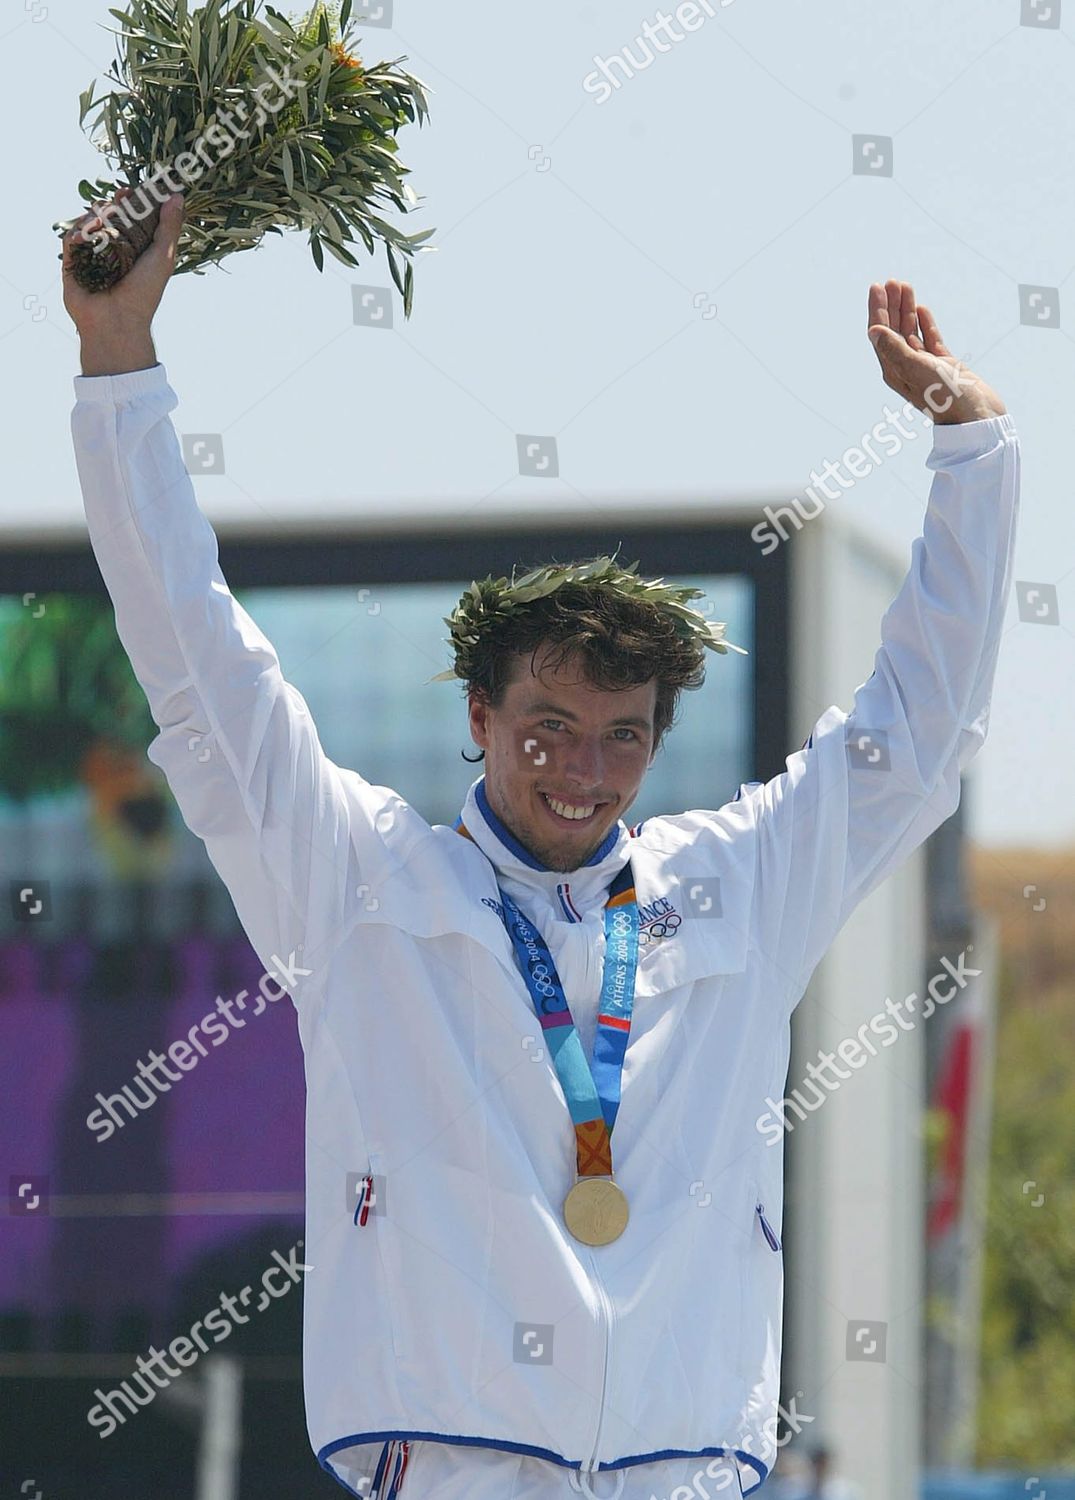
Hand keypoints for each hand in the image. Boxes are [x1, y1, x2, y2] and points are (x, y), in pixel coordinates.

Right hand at [62, 188, 184, 373]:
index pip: (131, 219)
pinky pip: (71, 239)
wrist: (117, 322)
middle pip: (108, 217)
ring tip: (106, 220)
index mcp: (134, 251)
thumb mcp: (163, 257)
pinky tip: (89, 232)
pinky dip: (79, 231)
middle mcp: (112, 252)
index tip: (133, 191)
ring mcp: (91, 257)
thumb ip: (170, 227)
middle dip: (113, 205)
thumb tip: (176, 196)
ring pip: (89, 224)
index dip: (131, 203)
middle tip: (121, 198)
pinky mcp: (72, 264)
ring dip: (97, 217)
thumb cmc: (145, 293)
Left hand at [867, 280, 1005, 424]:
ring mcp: (926, 366)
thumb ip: (895, 349)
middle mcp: (906, 367)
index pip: (881, 334)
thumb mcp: (917, 369)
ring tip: (904, 287)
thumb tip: (872, 330)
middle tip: (890, 282)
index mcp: (894, 370)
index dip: (878, 310)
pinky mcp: (944, 366)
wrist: (976, 415)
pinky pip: (929, 340)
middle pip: (894, 330)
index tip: (877, 287)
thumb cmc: (945, 396)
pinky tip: (922, 309)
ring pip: (911, 331)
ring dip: (906, 309)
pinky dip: (924, 323)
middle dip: (891, 305)